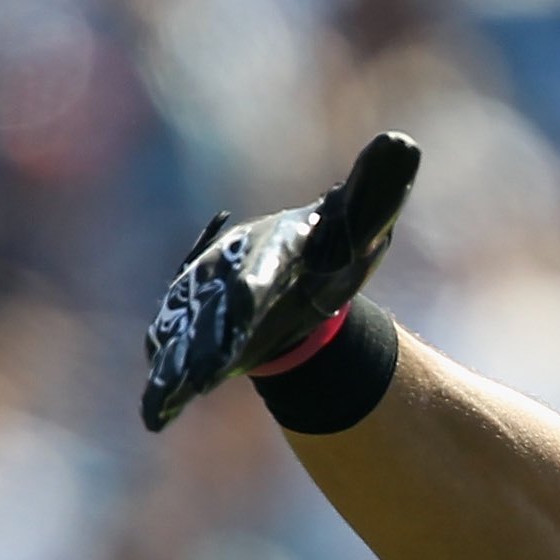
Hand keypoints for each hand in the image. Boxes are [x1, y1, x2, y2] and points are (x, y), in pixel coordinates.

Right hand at [140, 130, 421, 432]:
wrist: (294, 283)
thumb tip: (404, 143)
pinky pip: (174, 364)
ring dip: (176, 370)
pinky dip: (165, 390)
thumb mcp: (359, 224)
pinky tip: (155, 416)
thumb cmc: (328, 252)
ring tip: (164, 401)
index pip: (258, 274)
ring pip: (184, 343)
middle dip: (206, 343)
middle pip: (214, 317)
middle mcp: (224, 282)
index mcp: (267, 256)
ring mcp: (203, 312)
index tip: (245, 302)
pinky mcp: (194, 341)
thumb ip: (376, 190)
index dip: (250, 288)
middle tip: (200, 373)